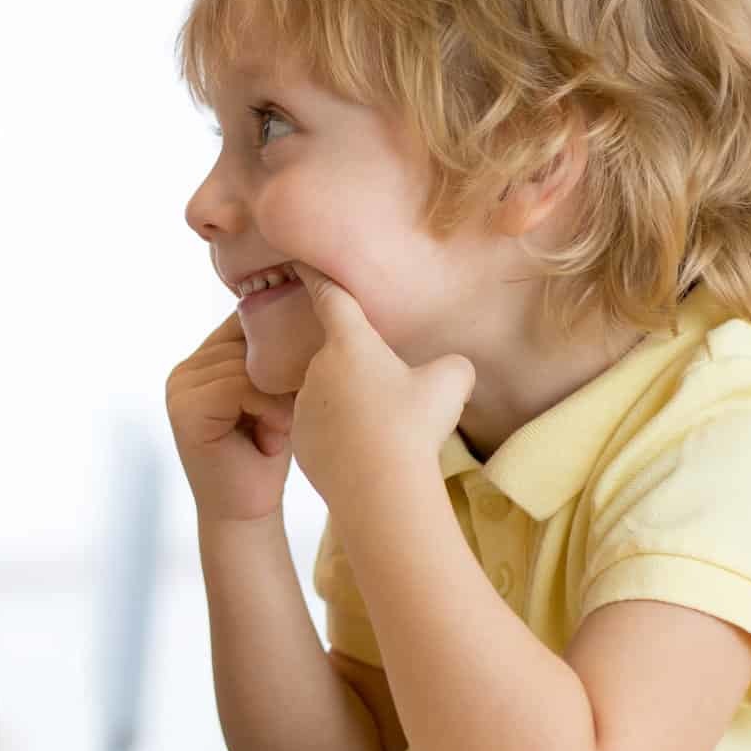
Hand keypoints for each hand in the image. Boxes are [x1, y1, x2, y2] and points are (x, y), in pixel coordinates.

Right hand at [165, 312, 297, 523]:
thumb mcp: (276, 393)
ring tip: (278, 433)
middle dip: (283, 377)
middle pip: (249, 341)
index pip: (245, 321)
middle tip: (288, 421)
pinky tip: (270, 439)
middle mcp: (185, 369)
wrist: (248, 512)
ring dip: (278, 399)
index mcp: (203, 359)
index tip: (306, 364)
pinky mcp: (184, 408)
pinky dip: (268, 410)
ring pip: (248, 364)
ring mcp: (179, 387)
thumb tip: (308, 305)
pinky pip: (239, 385)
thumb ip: (274, 356)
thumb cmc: (271, 452)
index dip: (280, 336)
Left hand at [290, 274, 474, 505]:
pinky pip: (322, 430)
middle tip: (394, 397)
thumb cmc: (413, 425)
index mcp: (349, 344)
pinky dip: (340, 438)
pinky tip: (365, 456)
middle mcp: (318, 368)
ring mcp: (304, 406)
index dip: (318, 277)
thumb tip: (450, 371)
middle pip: (339, 358)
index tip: (301, 263)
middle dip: (361, 370)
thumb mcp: (451, 383)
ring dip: (351, 406)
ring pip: (331, 397)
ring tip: (383, 434)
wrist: (379, 487)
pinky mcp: (299, 441)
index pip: (330, 299)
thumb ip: (450, 366)